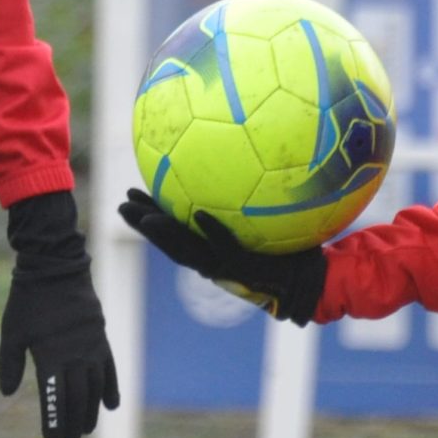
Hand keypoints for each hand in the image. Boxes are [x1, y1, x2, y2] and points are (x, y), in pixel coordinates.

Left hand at [0, 192, 120, 437]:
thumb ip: (10, 364)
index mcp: (50, 357)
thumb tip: (8, 393)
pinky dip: (111, 388)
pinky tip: (111, 406)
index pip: (55, 400)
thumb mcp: (12, 332)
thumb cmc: (28, 301)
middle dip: (72, 424)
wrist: (56, 268)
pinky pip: (110, 369)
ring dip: (91, 412)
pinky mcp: (101, 339)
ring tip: (85, 429)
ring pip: (96, 389)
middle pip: (77, 400)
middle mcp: (74, 356)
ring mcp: (91, 348)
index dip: (53, 422)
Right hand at [116, 189, 325, 325]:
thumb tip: (253, 155)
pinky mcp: (248, 268)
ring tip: (144, 216)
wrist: (316, 282)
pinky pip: (226, 249)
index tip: (131, 194)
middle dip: (143, 226)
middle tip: (121, 205)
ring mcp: (229, 267)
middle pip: (170, 243)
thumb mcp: (270, 218)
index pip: (174, 232)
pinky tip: (199, 213)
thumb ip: (256, 195)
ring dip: (164, 234)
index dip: (150, 216)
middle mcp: (215, 260)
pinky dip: (212, 232)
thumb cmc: (295, 248)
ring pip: (187, 251)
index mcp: (213, 250)